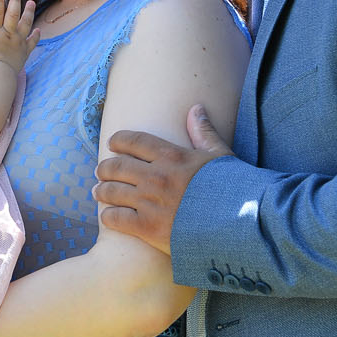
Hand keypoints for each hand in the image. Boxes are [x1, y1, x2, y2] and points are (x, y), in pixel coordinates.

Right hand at [0, 0, 37, 71]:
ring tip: (31, 2)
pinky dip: (36, 35)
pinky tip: (38, 29)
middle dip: (16, 0)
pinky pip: (32, 41)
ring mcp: (18, 41)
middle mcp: (8, 33)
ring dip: (29, 12)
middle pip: (13, 14)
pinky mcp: (25, 51)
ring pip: (26, 23)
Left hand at [94, 104, 231, 255]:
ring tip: (97, 191)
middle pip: (118, 166)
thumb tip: (195, 108)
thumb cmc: (233, 189)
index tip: (112, 143)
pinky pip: (117, 219)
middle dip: (105, 167)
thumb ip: (204, 132)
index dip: (119, 140)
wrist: (238, 225)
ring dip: (101, 190)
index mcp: (172, 156)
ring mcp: (150, 202)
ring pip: (112, 191)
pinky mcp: (148, 228)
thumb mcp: (220, 155)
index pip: (135, 141)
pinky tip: (106, 216)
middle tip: (100, 170)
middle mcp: (156, 176)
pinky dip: (108, 216)